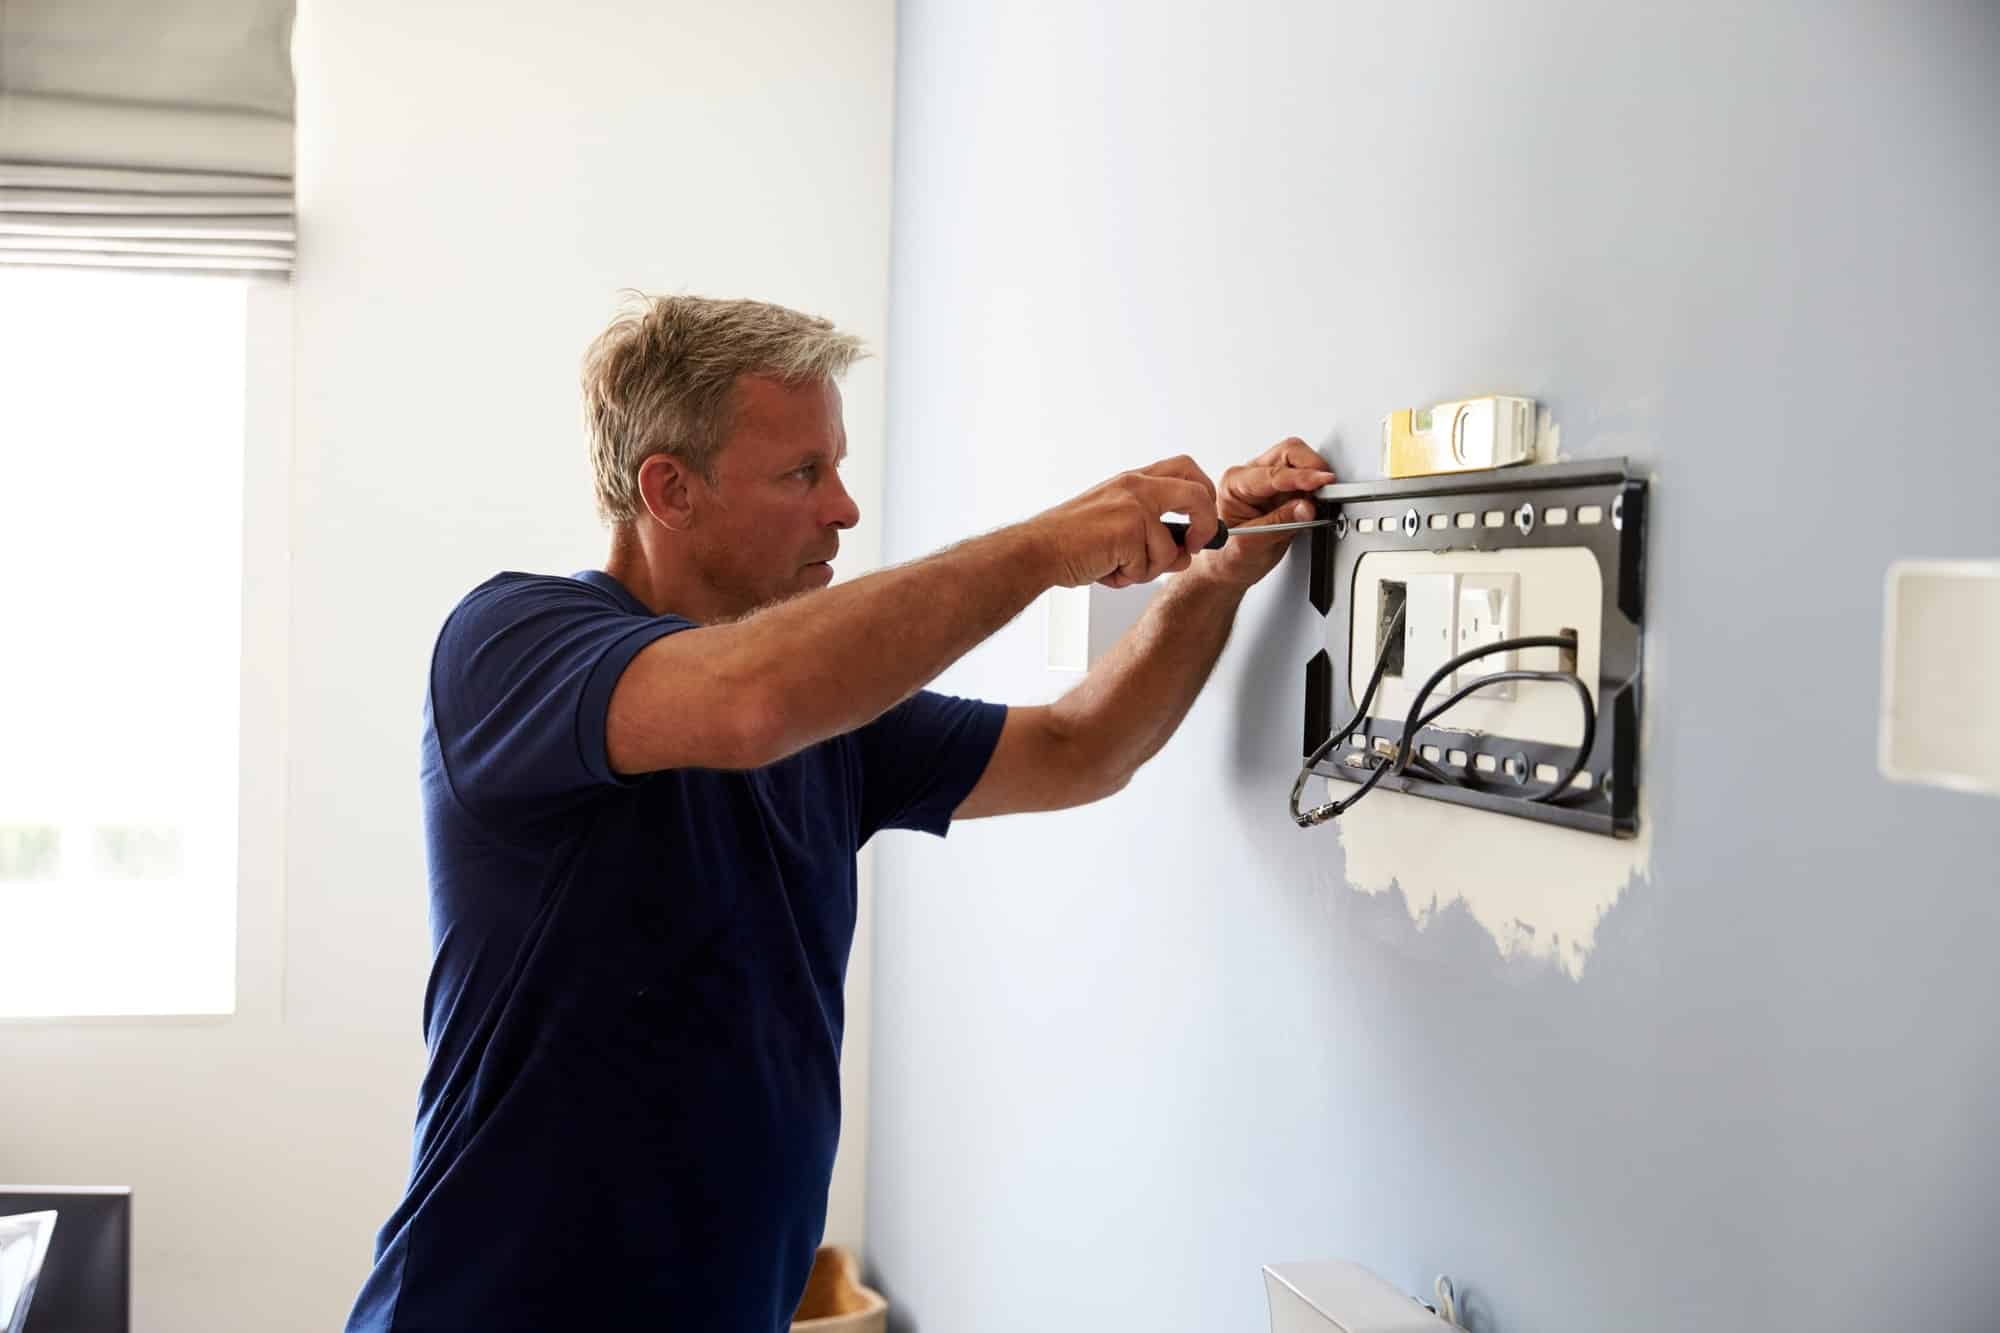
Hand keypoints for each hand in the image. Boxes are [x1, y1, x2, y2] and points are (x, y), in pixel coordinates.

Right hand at [1028, 456, 1219, 588]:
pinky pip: (1150, 566)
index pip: (1185, 469)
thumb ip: (1152, 531)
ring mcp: (1135, 506)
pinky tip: (1107, 569)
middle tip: (1194, 544)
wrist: (1039, 550)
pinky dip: (1129, 577)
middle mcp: (1137, 487)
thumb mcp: (1117, 524)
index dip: (1204, 495)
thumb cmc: (1070, 541)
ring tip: (1117, 566)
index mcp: (1133, 481)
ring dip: (1147, 570)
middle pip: (1197, 494)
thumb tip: (1185, 552)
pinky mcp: (1130, 530)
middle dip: (1206, 524)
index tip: (1202, 521)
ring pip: (1171, 549)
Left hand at [1189, 438, 1337, 588]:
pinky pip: (1306, 477)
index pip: (1274, 474)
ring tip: (1317, 503)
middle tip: (1326, 491)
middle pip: (1290, 453)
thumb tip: (1306, 507)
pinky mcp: (1283, 488)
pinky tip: (1313, 505)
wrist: (1227, 566)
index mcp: (1234, 484)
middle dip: (1312, 468)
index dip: (1302, 477)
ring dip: (1315, 479)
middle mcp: (1250, 475)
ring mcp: (1268, 479)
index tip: (1322, 481)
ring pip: (1300, 461)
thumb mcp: (1250, 545)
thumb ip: (1279, 524)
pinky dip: (1316, 488)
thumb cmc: (1228, 555)